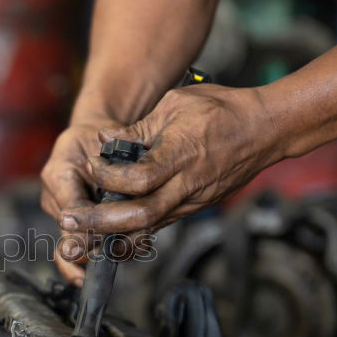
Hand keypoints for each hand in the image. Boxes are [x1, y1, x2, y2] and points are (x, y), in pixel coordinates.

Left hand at [45, 85, 280, 281]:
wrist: (266, 129)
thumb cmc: (222, 109)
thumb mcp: (175, 103)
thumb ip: (139, 129)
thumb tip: (105, 141)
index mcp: (181, 154)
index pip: (138, 179)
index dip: (108, 177)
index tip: (90, 166)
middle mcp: (187, 185)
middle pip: (140, 215)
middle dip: (100, 222)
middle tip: (70, 221)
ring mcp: (193, 200)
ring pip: (149, 227)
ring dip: (113, 233)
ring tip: (83, 232)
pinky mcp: (195, 207)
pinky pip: (160, 223)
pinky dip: (133, 228)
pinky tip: (109, 228)